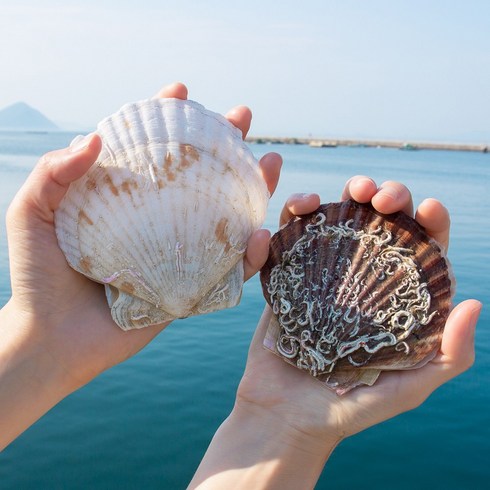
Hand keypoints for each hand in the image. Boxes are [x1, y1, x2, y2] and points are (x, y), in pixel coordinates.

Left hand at [0, 82, 281, 448]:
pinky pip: (228, 269)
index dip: (167, 118)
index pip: (150, 150)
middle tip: (243, 118)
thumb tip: (93, 139)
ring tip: (271, 163)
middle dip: (223, 144)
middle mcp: (155, 221)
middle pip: (197, 176)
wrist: (53, 339)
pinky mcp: (191, 286)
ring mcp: (177, 253)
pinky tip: (262, 232)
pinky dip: (251, 254)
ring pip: (223, 216)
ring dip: (252, 189)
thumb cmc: (38, 278)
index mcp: (122, 199)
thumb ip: (54, 174)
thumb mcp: (32, 215)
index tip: (182, 91)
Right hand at [238, 176, 480, 441]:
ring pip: (336, 223)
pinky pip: (290, 240)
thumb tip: (473, 301)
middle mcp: (363, 284)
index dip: (430, 223)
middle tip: (378, 196)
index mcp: (397, 303)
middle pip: (380, 227)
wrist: (285, 418)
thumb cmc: (349, 410)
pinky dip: (290, 218)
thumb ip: (447, 355)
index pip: (422, 253)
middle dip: (386, 198)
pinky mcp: (288, 279)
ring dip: (340, 198)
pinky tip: (296, 210)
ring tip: (342, 192)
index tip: (425, 208)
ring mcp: (323, 278)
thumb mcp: (408, 389)